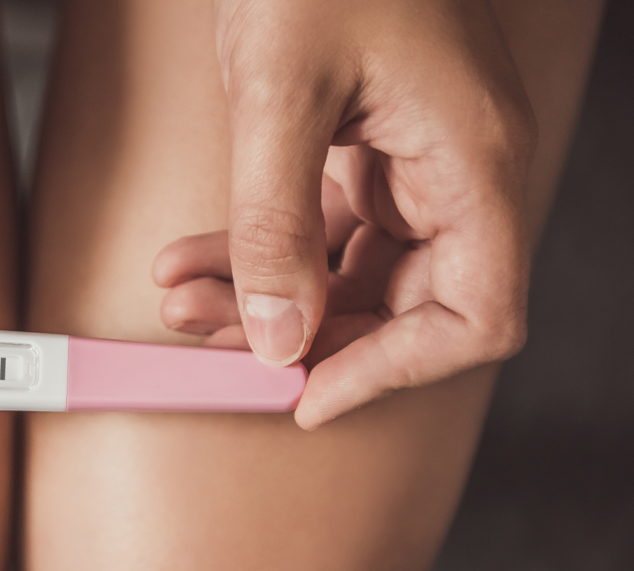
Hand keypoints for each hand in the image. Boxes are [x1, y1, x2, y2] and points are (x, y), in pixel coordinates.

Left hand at [156, 0, 535, 428]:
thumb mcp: (279, 93)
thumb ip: (277, 225)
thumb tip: (277, 335)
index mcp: (471, 158)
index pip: (476, 314)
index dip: (397, 370)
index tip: (309, 393)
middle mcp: (454, 167)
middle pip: (401, 302)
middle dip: (298, 330)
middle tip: (209, 342)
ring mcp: (411, 158)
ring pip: (347, 268)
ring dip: (261, 294)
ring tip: (178, 299)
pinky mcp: (365, 146)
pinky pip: (318, 225)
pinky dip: (256, 248)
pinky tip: (191, 259)